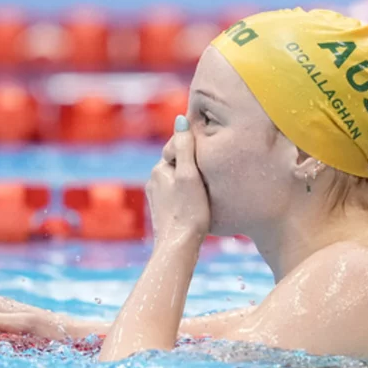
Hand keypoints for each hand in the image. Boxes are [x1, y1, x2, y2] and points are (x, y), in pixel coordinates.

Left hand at [147, 115, 209, 242]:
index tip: (211, 157)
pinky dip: (189, 198)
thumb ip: (185, 147)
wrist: (179, 248)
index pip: (178, 149)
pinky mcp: (163, 213)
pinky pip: (178, 197)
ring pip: (179, 182)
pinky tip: (200, 208)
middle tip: (213, 176)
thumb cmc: (189, 211)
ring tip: (209, 192)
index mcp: (158, 169)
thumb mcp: (191, 175)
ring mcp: (157, 199)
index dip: (196, 150)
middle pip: (179, 165)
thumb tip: (181, 119)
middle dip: (194, 167)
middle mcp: (154, 182)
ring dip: (193, 184)